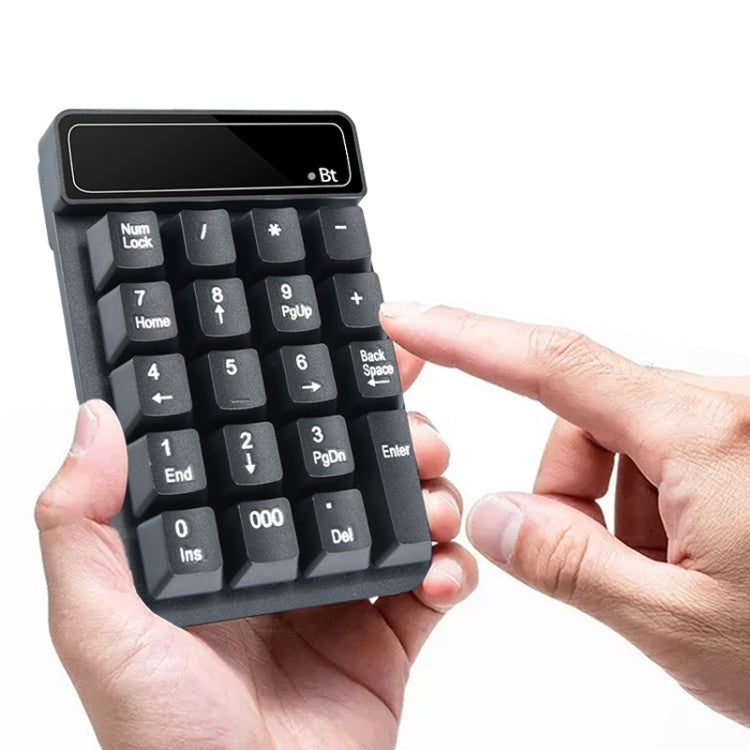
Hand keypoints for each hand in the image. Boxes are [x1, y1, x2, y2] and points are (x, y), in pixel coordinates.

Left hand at [35, 352, 476, 749]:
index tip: (352, 357)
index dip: (314, 399)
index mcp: (233, 538)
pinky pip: (438, 583)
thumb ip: (79, 527)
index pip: (278, 446)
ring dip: (434, 493)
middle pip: (355, 471)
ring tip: (434, 499)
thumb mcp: (98, 628)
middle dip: (395, 438)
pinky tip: (443, 572)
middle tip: (416, 430)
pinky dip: (456, 567)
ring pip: (406, 516)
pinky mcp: (391, 637)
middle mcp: (291, 555)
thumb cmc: (163, 741)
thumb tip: (94, 420)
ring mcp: (346, 595)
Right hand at [382, 302, 749, 727]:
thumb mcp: (674, 624)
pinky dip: (653, 503)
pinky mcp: (748, 440)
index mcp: (703, 437)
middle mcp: (724, 409)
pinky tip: (700, 557)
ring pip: (624, 439)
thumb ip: (564, 562)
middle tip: (601, 565)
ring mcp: (740, 421)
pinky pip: (666, 450)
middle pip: (586, 418)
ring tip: (670, 574)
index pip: (551, 364)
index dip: (467, 336)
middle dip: (568, 488)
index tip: (409, 317)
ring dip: (617, 505)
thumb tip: (489, 516)